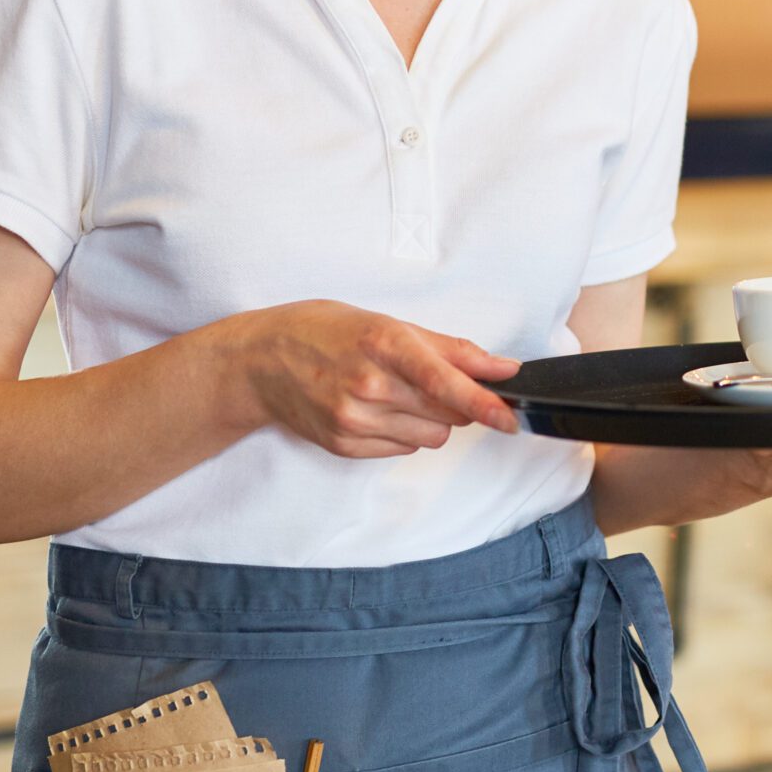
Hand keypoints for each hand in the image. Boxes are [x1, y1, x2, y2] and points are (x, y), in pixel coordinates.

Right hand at [226, 299, 520, 457]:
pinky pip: (402, 448)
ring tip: (398, 393)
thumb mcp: (388, 322)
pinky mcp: (343, 445)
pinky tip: (377, 409)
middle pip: (447, 414)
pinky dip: (403, 432)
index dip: (484, 404)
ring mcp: (353, 420)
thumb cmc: (326, 331)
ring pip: (430, 436)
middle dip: (455, 402)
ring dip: (431, 418)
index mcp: (384, 344)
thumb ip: (451, 349)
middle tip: (430, 380)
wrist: (260, 360)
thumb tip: (503, 369)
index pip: (446, 382)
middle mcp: (369, 386)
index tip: (511, 418)